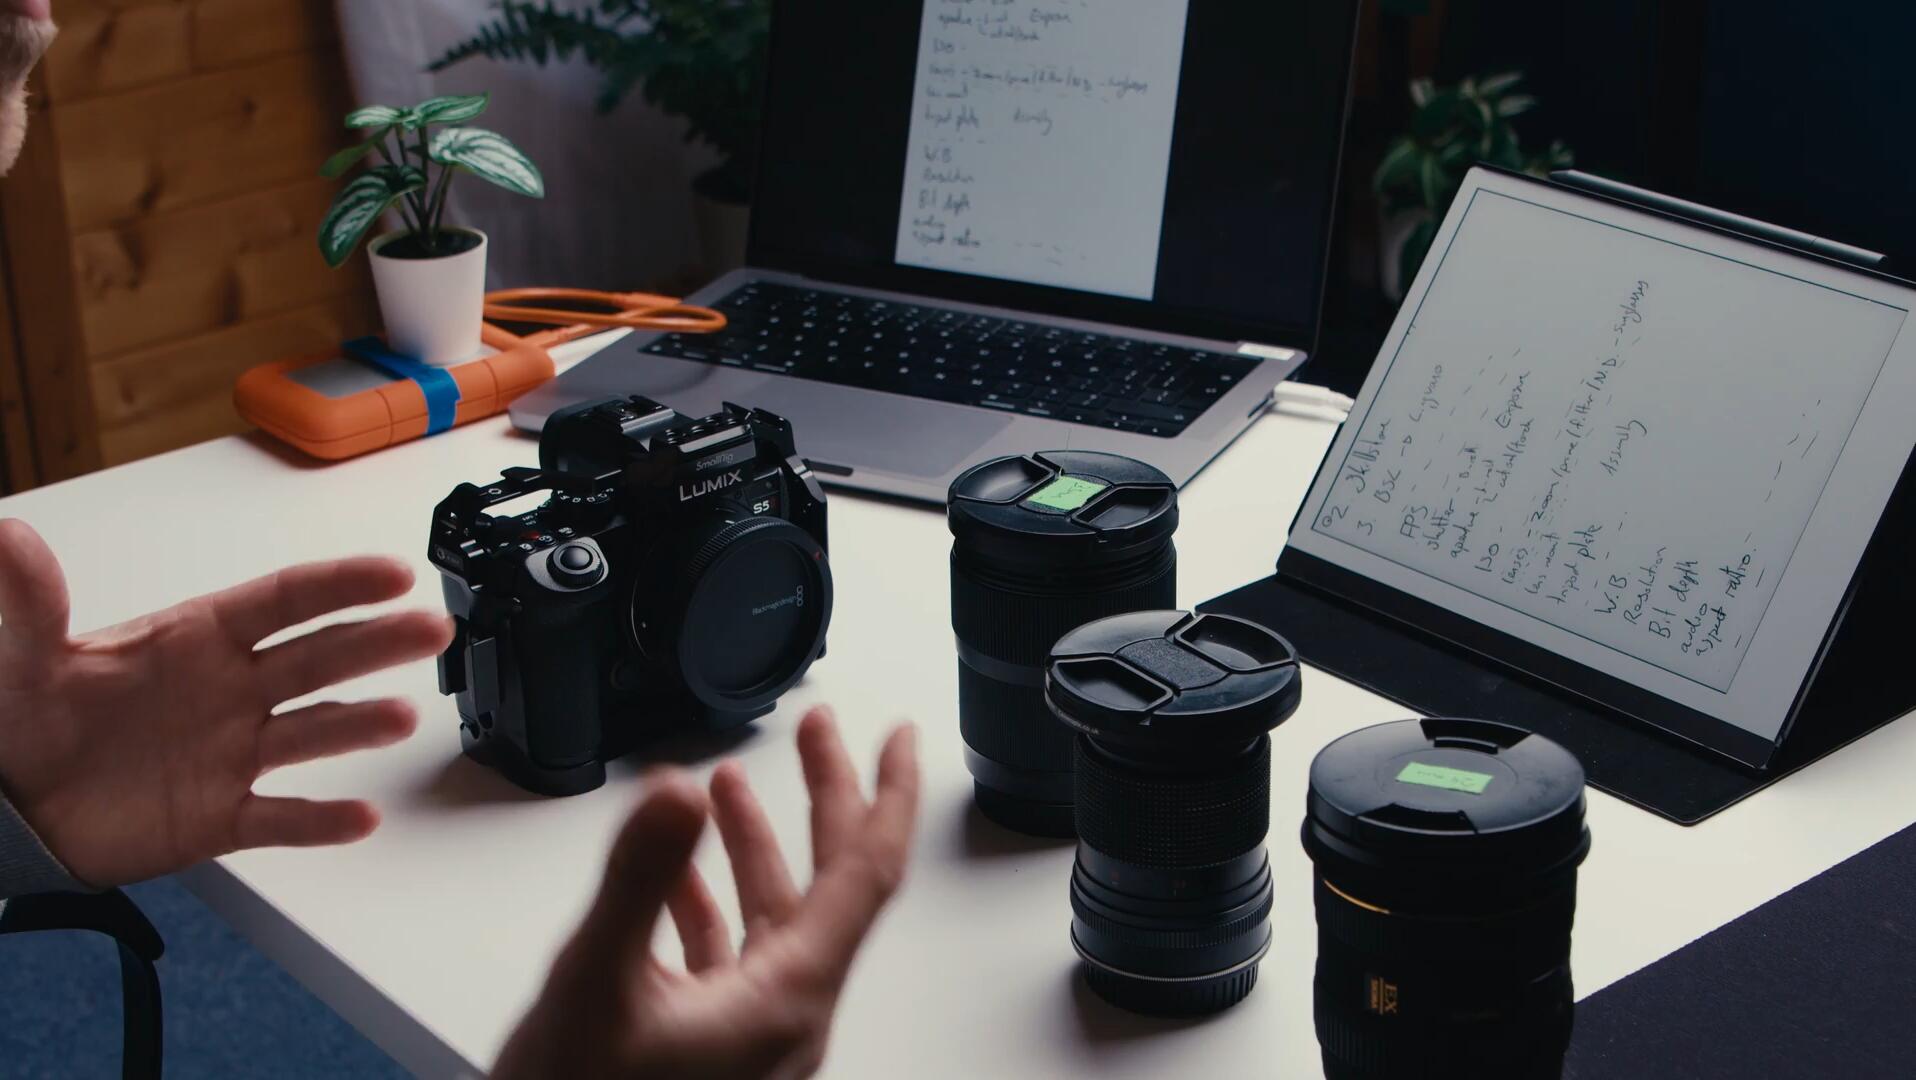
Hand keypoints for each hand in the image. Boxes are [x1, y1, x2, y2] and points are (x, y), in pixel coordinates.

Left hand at [0, 518, 452, 887]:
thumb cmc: (28, 725)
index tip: (393, 574)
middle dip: (379, 642)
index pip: (282, 602)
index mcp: (197, 640)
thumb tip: (10, 538)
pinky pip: (282, 818)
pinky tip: (360, 816)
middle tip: (432, 629)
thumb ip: (30, 603)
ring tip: (402, 718)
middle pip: (320, 659)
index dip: (340, 585)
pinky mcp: (222, 816)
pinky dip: (322, 820)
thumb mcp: (25, 660)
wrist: (13, 812)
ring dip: (361, 724)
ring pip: (313, 732)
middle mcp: (231, 692)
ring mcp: (233, 753)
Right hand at [493, 707, 920, 1079]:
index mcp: (787, 1001)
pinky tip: (677, 877)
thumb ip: (640, 879)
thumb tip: (675, 789)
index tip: (896, 735)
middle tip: (815, 729)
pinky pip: (728, 961)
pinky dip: (708, 904)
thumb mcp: (597, 987)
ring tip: (724, 783)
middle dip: (821, 798)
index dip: (883, 794)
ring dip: (753, 846)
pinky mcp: (705, 1056)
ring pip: (772, 921)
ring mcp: (746, 1041)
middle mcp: (783, 1019)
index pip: (866, 875)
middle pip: (826, 886)